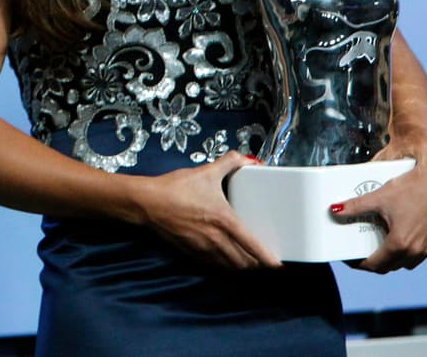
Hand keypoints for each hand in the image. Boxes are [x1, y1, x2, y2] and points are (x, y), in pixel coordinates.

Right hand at [135, 151, 281, 269]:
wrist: (148, 203)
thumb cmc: (176, 188)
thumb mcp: (205, 172)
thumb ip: (229, 163)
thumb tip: (247, 159)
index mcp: (224, 220)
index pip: (252, 245)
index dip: (268, 258)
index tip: (279, 265)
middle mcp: (216, 238)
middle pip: (244, 262)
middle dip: (257, 264)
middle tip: (265, 261)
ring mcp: (203, 248)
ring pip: (229, 266)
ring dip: (241, 267)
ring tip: (249, 263)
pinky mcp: (191, 251)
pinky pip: (213, 265)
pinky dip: (224, 265)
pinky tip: (225, 260)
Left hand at [336, 137, 426, 272]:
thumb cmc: (411, 188)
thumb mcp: (378, 198)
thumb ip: (355, 206)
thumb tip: (335, 209)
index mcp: (400, 243)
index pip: (375, 264)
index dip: (359, 264)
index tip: (349, 259)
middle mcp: (416, 250)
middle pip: (389, 266)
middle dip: (372, 262)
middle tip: (358, 252)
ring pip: (403, 263)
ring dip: (389, 260)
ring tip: (375, 247)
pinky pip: (415, 256)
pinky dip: (403, 253)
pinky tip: (393, 239)